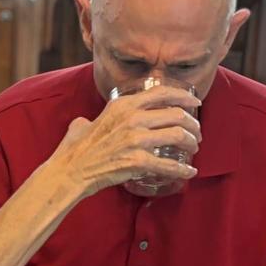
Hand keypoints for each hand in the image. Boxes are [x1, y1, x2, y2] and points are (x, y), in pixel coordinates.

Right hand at [52, 85, 200, 195]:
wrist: (69, 172)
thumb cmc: (74, 150)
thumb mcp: (83, 124)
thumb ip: (91, 119)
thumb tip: (86, 123)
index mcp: (122, 105)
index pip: (162, 93)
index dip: (183, 96)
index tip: (195, 103)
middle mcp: (132, 118)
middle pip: (176, 114)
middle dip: (192, 124)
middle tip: (196, 133)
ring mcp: (136, 139)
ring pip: (178, 135)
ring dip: (191, 143)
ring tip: (194, 149)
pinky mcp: (138, 161)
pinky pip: (169, 165)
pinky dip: (183, 170)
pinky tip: (189, 172)